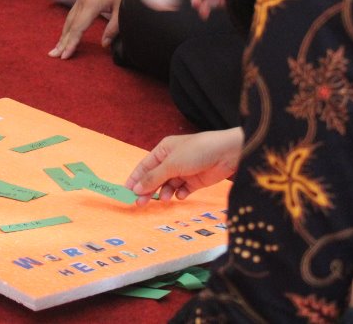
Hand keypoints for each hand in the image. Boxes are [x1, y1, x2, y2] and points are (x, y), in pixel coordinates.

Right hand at [49, 0, 148, 59]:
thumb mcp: (122, 9)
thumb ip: (113, 29)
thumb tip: (104, 45)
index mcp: (91, 4)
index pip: (78, 28)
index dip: (71, 44)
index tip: (65, 56)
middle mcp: (83, 0)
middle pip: (70, 25)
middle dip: (62, 41)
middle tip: (53, 55)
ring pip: (69, 18)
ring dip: (63, 34)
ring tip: (57, 47)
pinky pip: (72, 12)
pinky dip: (68, 25)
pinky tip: (67, 32)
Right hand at [124, 128, 242, 204]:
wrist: (226, 153)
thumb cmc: (197, 151)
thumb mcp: (171, 164)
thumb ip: (153, 177)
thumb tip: (135, 188)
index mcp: (164, 150)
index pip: (145, 166)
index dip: (135, 178)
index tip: (126, 192)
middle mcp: (172, 160)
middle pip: (155, 177)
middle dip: (147, 189)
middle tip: (139, 203)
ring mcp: (184, 170)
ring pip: (168, 185)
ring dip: (164, 192)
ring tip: (165, 198)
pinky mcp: (195, 180)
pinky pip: (182, 190)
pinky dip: (180, 194)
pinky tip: (181, 195)